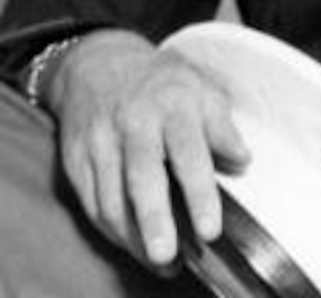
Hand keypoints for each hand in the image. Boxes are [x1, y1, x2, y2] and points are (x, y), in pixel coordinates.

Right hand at [45, 29, 249, 269]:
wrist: (99, 61)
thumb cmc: (160, 82)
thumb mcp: (201, 88)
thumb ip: (222, 126)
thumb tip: (243, 160)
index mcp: (172, 105)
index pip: (188, 153)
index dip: (200, 194)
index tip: (210, 230)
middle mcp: (134, 122)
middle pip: (143, 178)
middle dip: (154, 221)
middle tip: (167, 256)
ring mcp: (101, 140)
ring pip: (112, 197)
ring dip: (133, 237)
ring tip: (159, 262)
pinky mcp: (75, 157)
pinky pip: (91, 202)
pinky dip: (110, 229)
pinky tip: (131, 243)